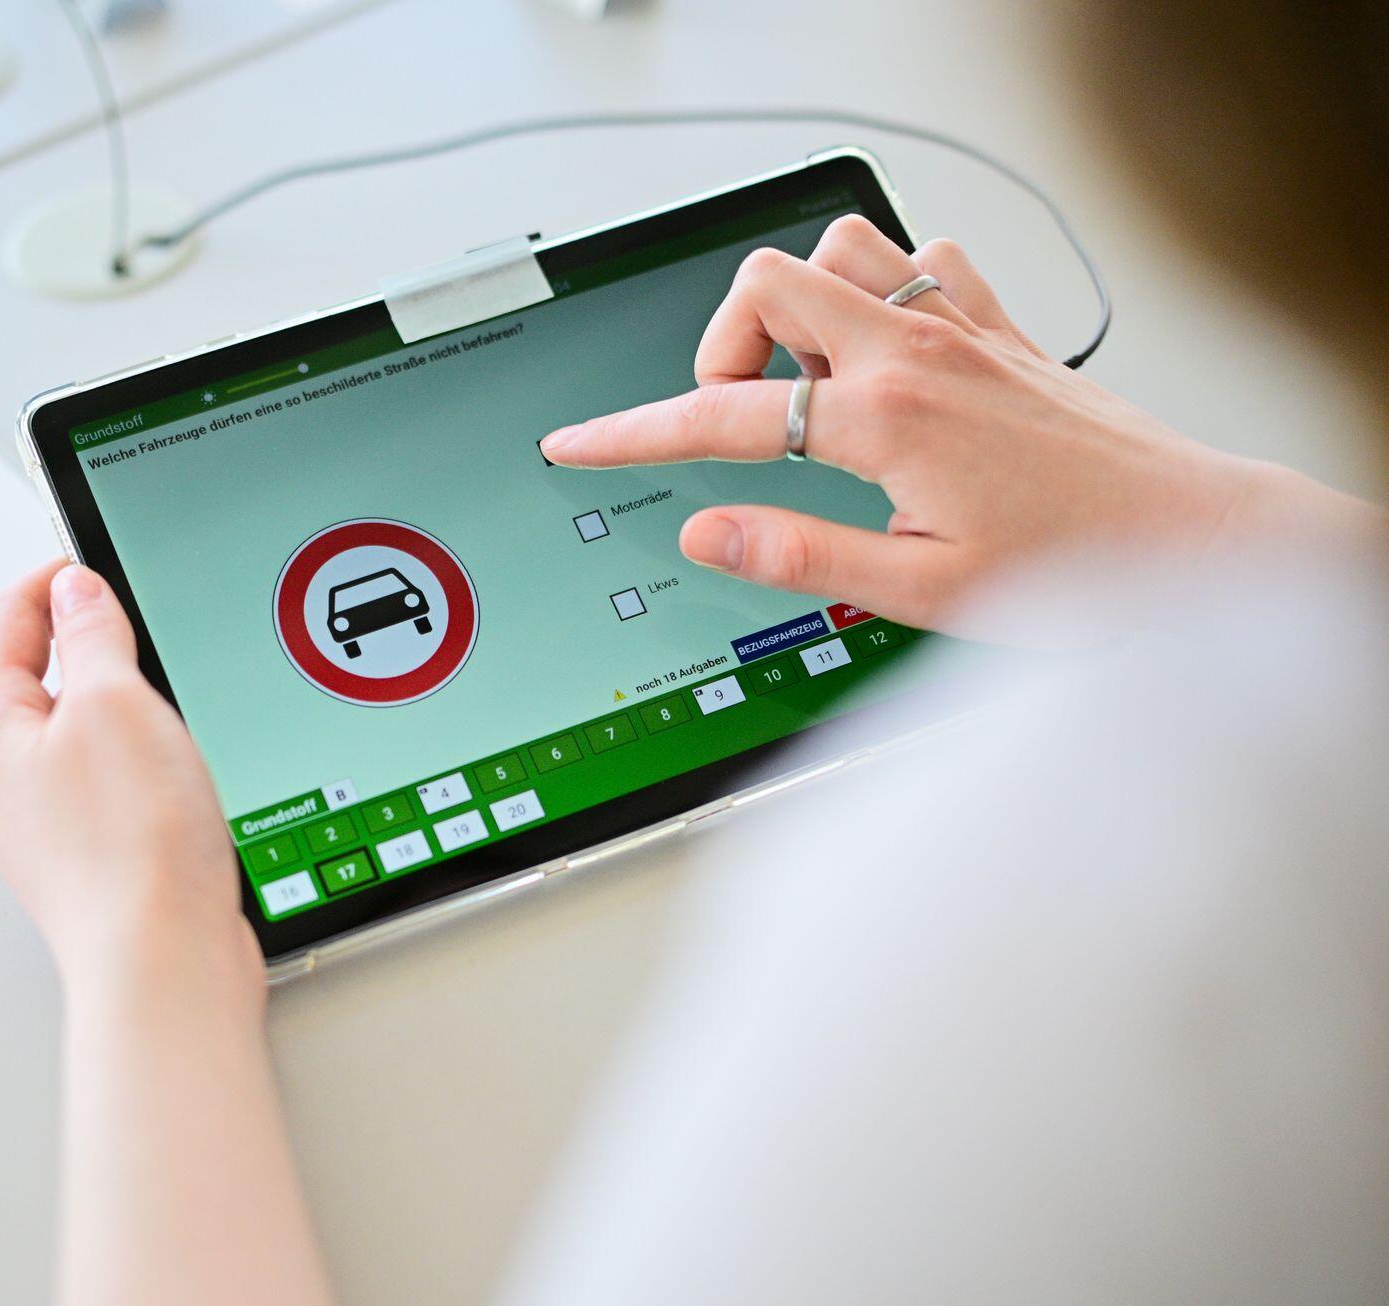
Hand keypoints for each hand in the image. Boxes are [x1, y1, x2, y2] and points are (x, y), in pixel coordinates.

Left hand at [0, 561, 261, 1011]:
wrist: (160, 960)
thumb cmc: (130, 846)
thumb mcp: (116, 702)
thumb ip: (93, 634)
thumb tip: (76, 590)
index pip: (4, 624)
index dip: (49, 581)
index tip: (86, 560)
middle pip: (27, 683)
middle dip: (75, 643)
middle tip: (123, 614)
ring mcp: (38, 829)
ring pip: (64, 740)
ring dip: (106, 708)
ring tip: (152, 690)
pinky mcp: (82, 863)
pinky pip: (95, 788)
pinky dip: (126, 761)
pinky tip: (167, 768)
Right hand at [537, 215, 1363, 633]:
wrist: (1195, 541)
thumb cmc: (1076, 571)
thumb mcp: (920, 591)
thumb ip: (800, 555)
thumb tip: (705, 532)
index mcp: (884, 422)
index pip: (720, 417)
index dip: (631, 432)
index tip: (578, 442)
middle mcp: (919, 354)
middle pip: (766, 283)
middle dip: (719, 345)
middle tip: (731, 414)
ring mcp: (963, 330)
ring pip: (843, 246)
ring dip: (802, 299)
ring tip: (804, 376)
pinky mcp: (1003, 330)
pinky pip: (927, 256)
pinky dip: (888, 283)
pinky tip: (889, 345)